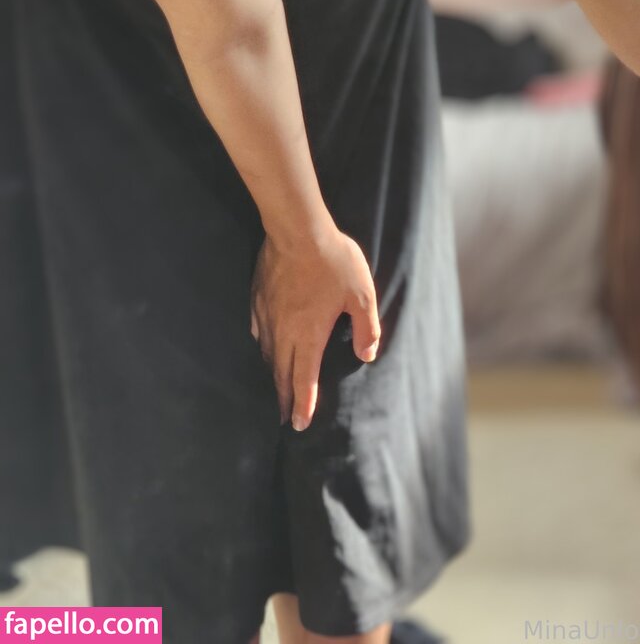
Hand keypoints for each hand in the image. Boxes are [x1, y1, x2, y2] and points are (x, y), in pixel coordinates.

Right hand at [249, 226, 380, 431]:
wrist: (297, 229)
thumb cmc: (333, 261)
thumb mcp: (361, 294)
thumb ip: (367, 328)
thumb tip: (367, 355)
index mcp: (309, 335)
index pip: (304, 380)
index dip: (303, 405)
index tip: (300, 424)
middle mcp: (283, 331)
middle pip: (281, 373)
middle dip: (284, 399)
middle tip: (284, 418)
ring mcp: (267, 315)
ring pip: (267, 355)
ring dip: (272, 376)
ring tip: (276, 389)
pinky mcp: (257, 299)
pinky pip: (257, 332)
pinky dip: (262, 347)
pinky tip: (264, 347)